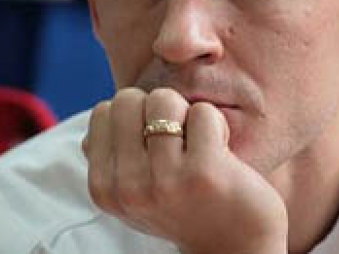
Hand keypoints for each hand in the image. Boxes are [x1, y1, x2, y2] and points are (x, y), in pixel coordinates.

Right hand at [82, 87, 288, 253]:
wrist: (235, 246)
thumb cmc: (187, 206)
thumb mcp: (137, 191)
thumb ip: (114, 156)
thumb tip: (102, 114)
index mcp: (105, 189)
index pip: (103, 112)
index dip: (134, 116)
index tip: (154, 143)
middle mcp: (128, 188)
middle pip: (127, 99)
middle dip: (156, 109)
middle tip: (178, 138)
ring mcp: (164, 181)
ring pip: (164, 100)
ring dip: (187, 114)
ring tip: (199, 144)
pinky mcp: (203, 173)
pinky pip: (202, 112)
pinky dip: (216, 124)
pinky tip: (221, 152)